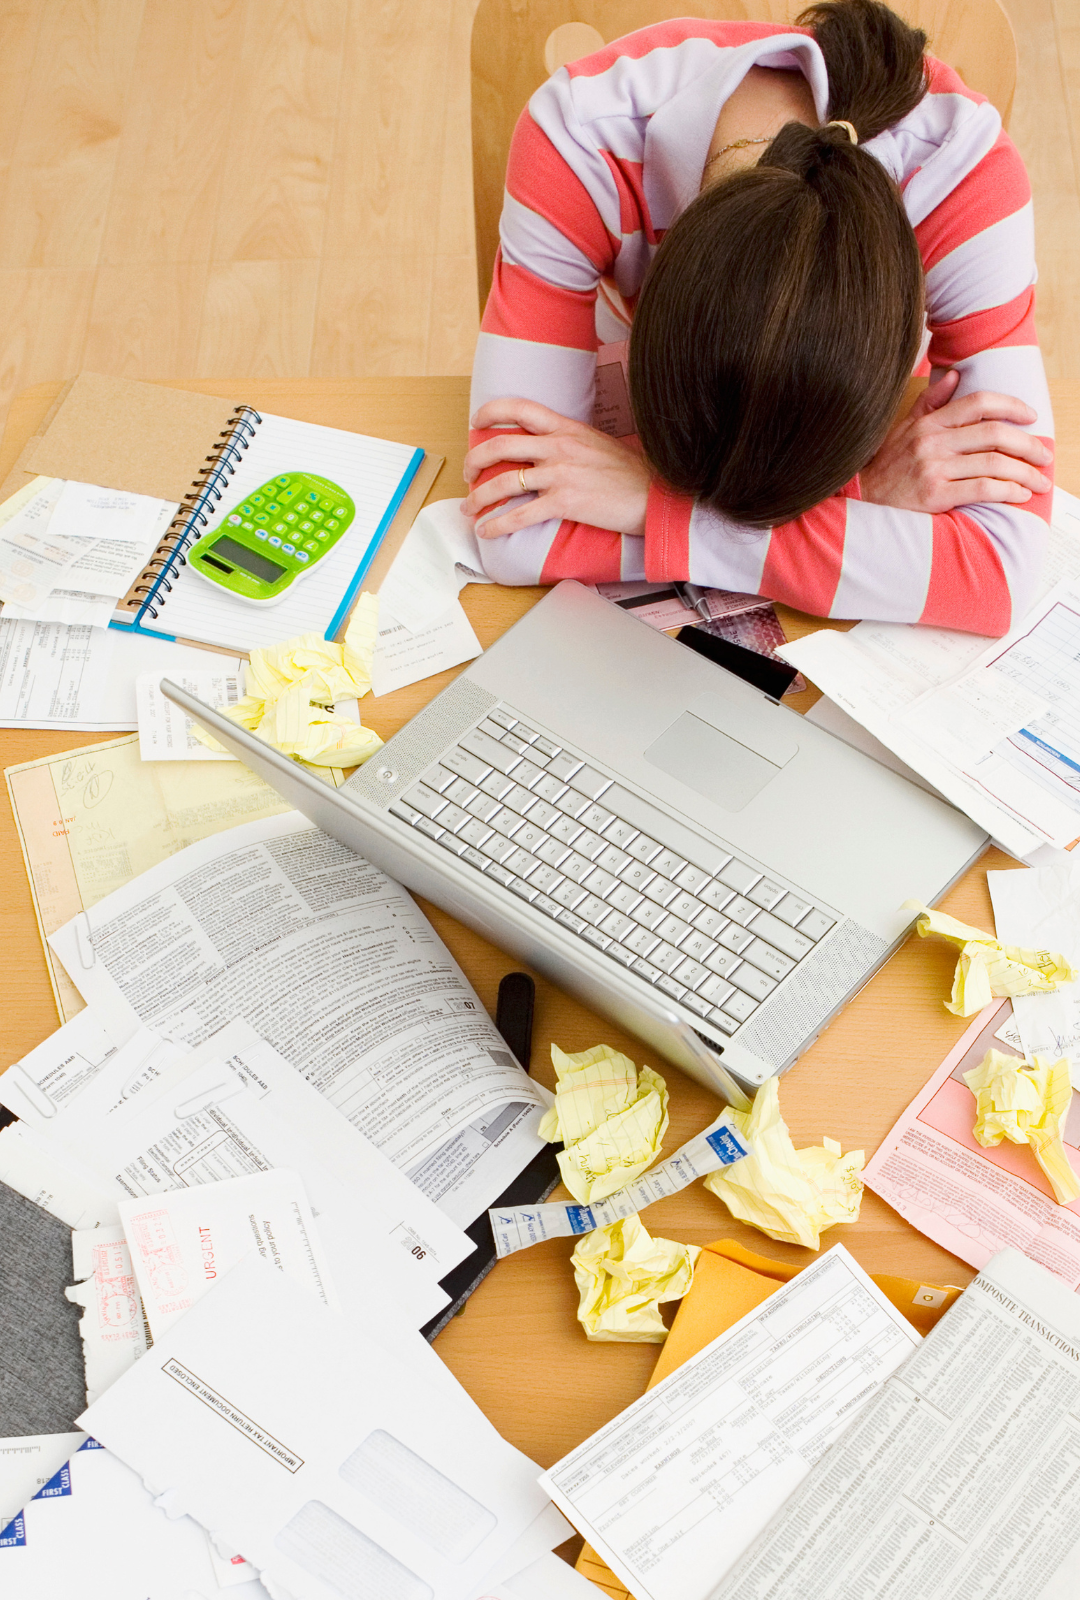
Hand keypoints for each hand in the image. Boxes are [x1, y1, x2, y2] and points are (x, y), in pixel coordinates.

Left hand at [463, 398, 649, 537]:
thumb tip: (543, 448)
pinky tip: (487, 532)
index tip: (476, 421)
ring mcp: (560, 474)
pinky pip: (520, 514)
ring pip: (503, 482)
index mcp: (566, 427)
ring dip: (478, 498)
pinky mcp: (564, 502)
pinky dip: (497, 525)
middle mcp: (558, 446)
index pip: (520, 407)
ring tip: (469, 509)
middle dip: (473, 461)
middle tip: (467, 475)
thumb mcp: (595, 442)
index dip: (491, 411)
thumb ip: (567, 440)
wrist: (653, 495)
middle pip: (500, 445)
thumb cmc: (629, 473)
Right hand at [860, 370, 1052, 511]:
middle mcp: (933, 442)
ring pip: (994, 463)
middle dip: (1028, 445)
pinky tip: (1020, 495)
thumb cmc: (884, 467)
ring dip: (1025, 473)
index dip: (1011, 406)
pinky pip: (981, 489)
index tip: (1031, 417)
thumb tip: (955, 375)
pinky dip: (1007, 492)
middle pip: (994, 434)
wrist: (859, 500)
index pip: (978, 403)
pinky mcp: (934, 496)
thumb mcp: (903, 428)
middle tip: (1045, 455)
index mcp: (929, 423)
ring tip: (1039, 481)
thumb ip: (931, 403)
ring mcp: (933, 469)